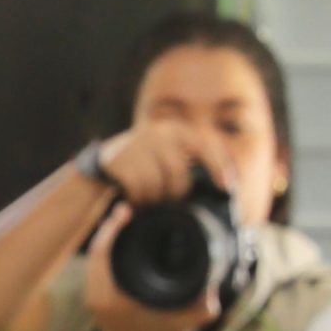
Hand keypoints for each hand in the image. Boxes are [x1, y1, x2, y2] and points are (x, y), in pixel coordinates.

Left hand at [84, 200, 219, 330]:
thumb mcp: (191, 318)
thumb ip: (205, 302)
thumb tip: (214, 281)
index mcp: (110, 299)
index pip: (101, 255)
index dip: (111, 229)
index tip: (126, 211)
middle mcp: (96, 297)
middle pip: (95, 252)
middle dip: (109, 228)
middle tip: (128, 209)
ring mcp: (93, 297)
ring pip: (94, 259)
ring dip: (107, 238)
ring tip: (124, 218)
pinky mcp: (96, 296)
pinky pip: (95, 267)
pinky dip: (105, 251)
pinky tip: (118, 237)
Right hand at [91, 117, 230, 209]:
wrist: (102, 165)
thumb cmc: (145, 166)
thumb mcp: (169, 154)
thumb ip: (193, 160)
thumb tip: (228, 184)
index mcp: (176, 129)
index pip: (205, 145)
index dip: (218, 165)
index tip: (226, 186)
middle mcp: (158, 133)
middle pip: (178, 171)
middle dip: (178, 191)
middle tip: (174, 201)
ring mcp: (136, 146)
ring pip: (158, 182)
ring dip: (158, 198)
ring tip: (153, 201)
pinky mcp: (120, 161)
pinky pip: (138, 188)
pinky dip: (141, 199)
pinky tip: (138, 199)